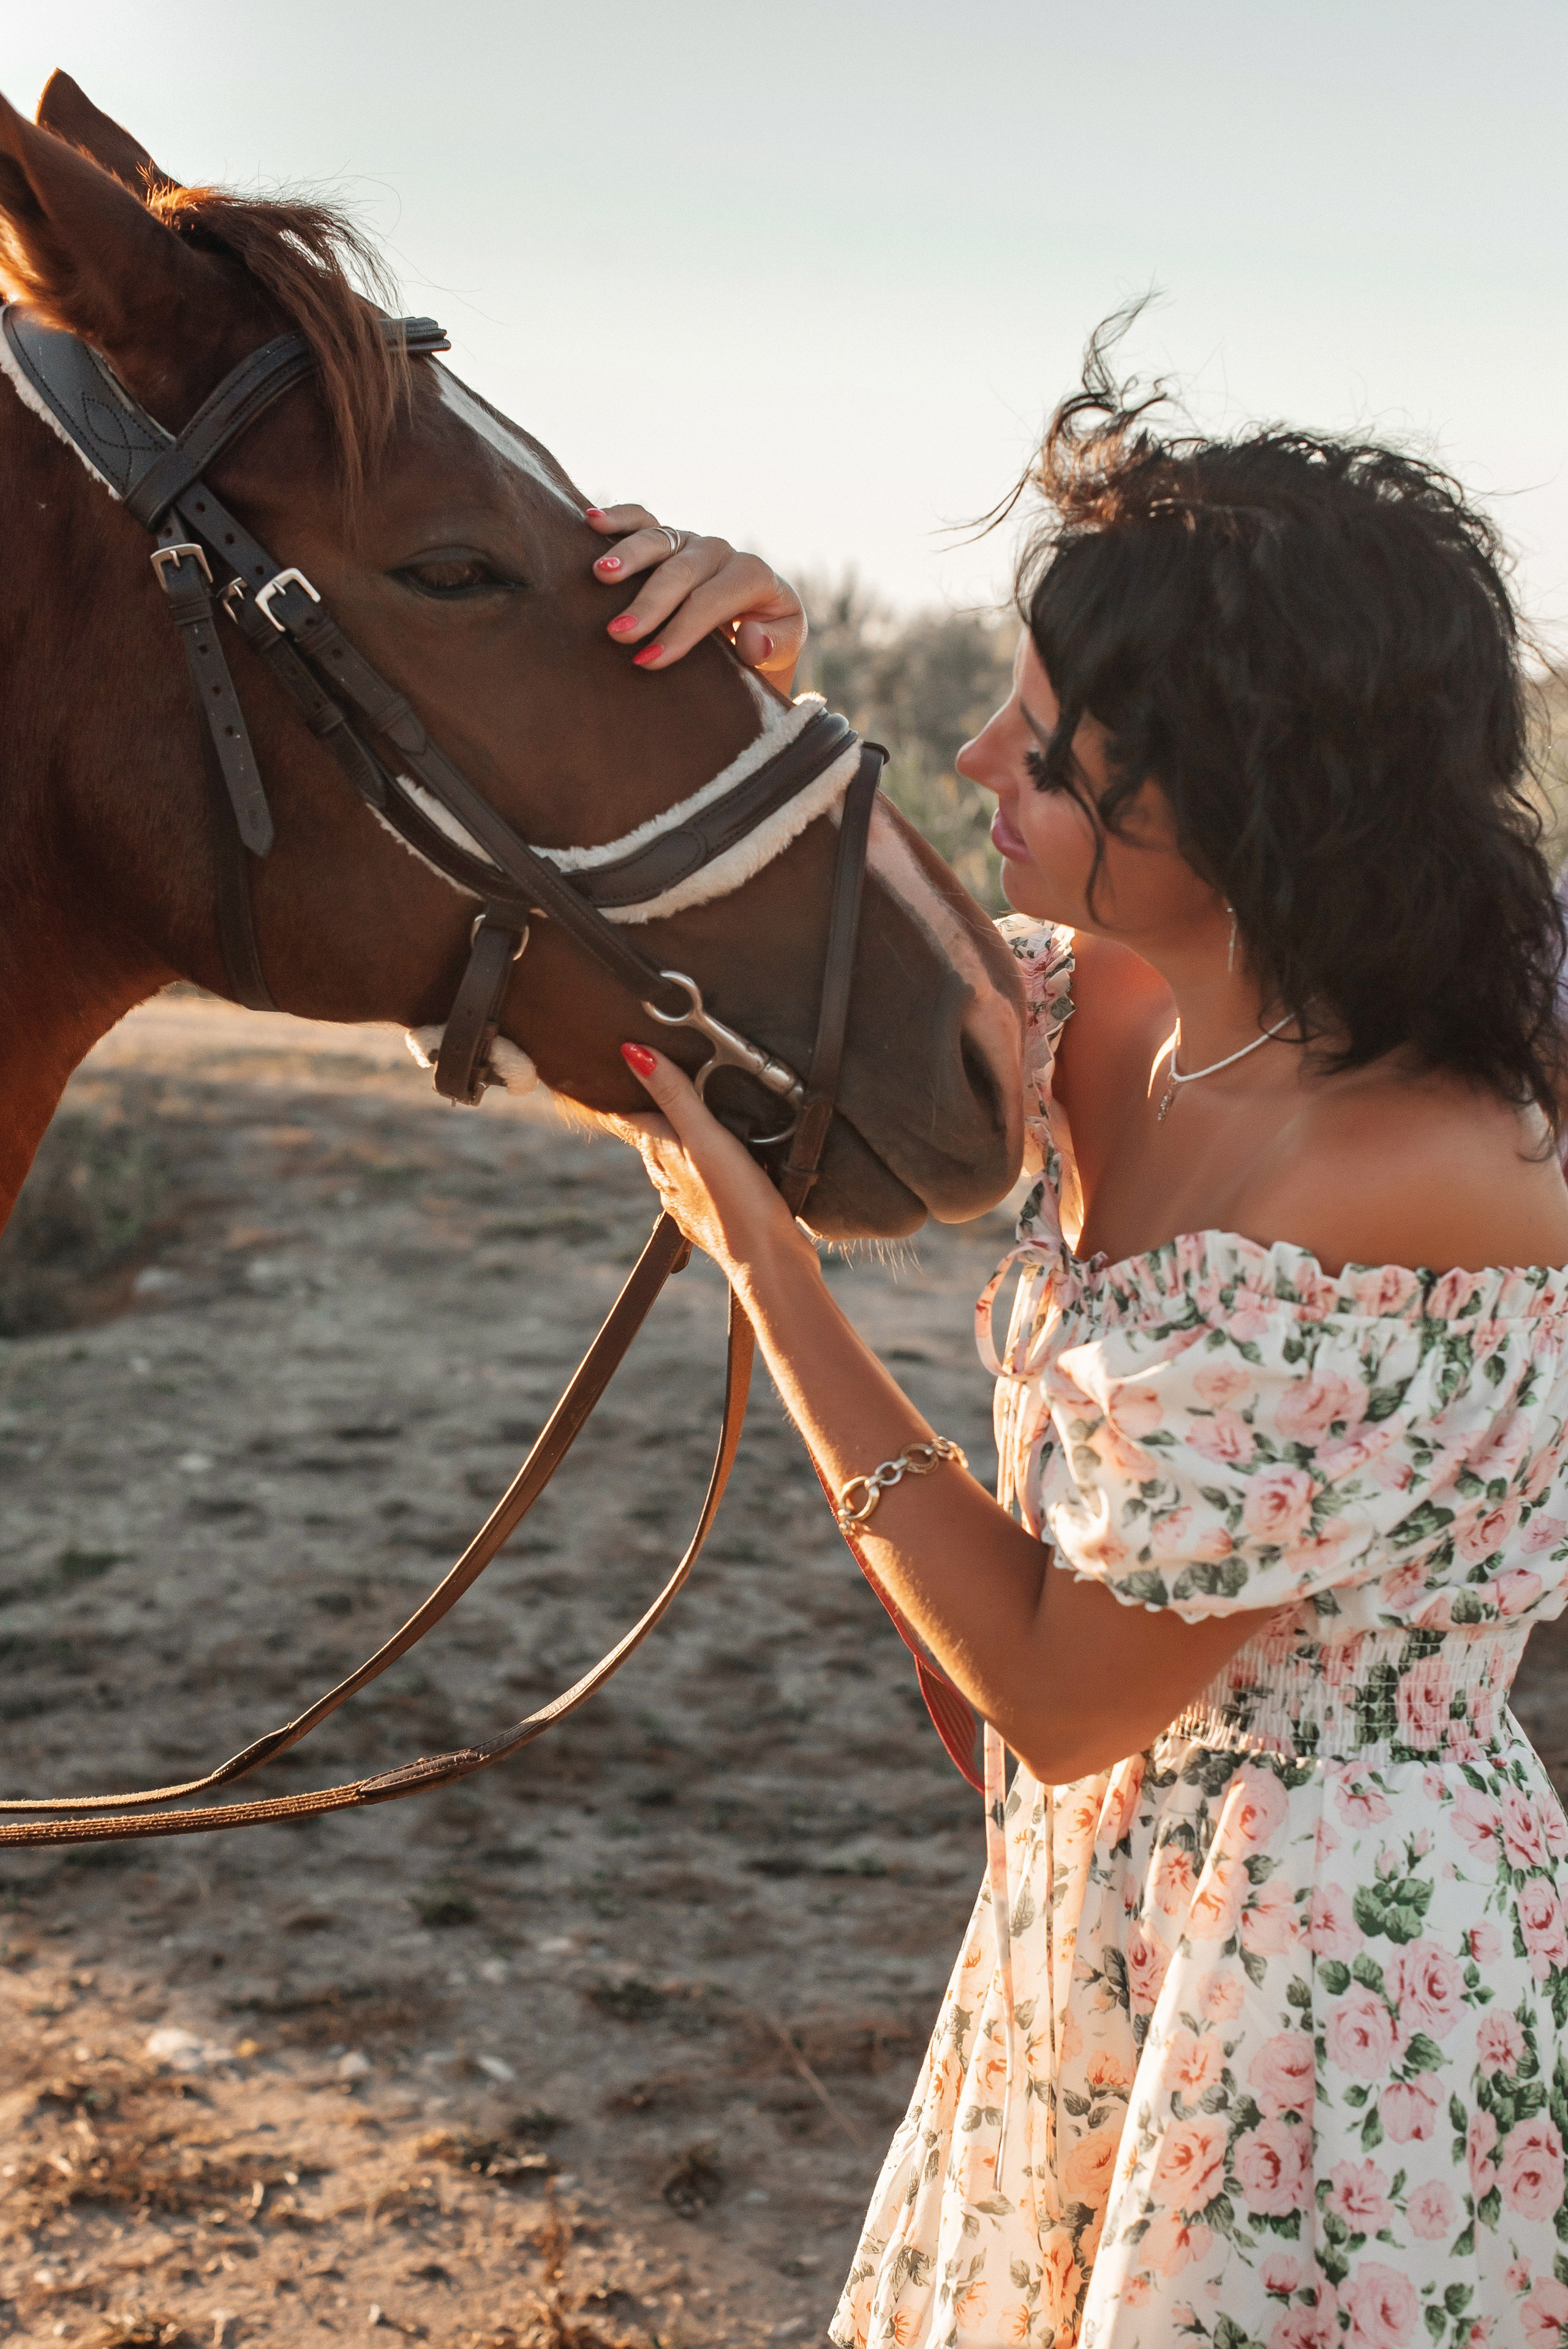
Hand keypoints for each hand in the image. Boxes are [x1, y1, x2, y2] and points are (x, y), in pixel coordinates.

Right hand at [586, 505, 806, 696]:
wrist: (758, 624)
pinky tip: (591, 520)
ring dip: (629, 556)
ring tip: (600, 574)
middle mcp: (721, 552)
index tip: (649, 659)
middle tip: (618, 632)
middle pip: (682, 572)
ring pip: (660, 540)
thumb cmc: (765, 644)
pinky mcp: (670, 539)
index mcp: (753, 577)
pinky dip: (619, 517)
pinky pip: (644, 520)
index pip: (713, 601)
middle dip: (649, 602)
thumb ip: (775, 648)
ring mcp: (692, 541)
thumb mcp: (783, 654)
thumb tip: (752, 637)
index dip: (681, 629)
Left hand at [608, 1041, 815, 1293]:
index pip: (626, 1118)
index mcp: (661, 1155)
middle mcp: (667, 1180)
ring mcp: (688, 1203)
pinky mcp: (714, 1218)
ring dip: (676, 1142)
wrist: (768, 1264)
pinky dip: (701, 1169)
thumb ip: (674, 1095)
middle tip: (646, 1085)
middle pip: (649, 1138)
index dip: (616, 1094)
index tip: (602, 1075)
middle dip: (647, 1112)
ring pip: (674, 1163)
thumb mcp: (706, 1139)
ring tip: (683, 1120)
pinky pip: (698, 1185)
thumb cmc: (738, 1202)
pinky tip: (716, 1168)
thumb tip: (633, 1054)